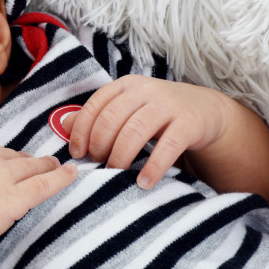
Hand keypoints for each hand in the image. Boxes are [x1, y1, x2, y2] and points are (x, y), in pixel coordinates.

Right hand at [0, 140, 76, 251]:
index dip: (9, 159)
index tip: (16, 164)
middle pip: (16, 156)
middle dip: (29, 162)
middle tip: (41, 165)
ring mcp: (2, 176)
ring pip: (34, 167)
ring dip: (47, 166)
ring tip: (58, 166)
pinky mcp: (15, 198)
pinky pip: (45, 184)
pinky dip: (62, 177)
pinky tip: (72, 173)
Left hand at [62, 76, 231, 188]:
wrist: (204, 110)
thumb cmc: (156, 113)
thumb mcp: (126, 108)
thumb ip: (97, 115)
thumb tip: (64, 125)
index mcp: (125, 86)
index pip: (95, 106)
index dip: (81, 132)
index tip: (77, 154)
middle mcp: (145, 91)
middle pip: (111, 119)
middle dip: (99, 145)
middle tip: (98, 164)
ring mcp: (168, 105)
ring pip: (134, 131)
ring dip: (120, 157)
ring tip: (115, 173)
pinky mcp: (188, 123)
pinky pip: (167, 147)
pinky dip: (153, 167)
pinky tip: (144, 182)